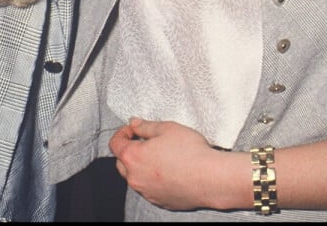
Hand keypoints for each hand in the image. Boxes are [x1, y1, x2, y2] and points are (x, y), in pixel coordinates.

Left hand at [108, 117, 225, 210]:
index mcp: (133, 157)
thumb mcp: (167, 128)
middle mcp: (135, 178)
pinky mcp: (160, 201)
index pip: (115, 144)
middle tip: (147, 142)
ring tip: (161, 157)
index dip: (123, 133)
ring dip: (141, 167)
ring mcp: (147, 192)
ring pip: (136, 177)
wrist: (211, 178)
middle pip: (122, 163)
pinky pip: (150, 188)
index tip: (135, 129)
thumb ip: (146, 126)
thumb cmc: (190, 151)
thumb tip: (134, 124)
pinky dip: (154, 180)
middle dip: (130, 151)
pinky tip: (170, 171)